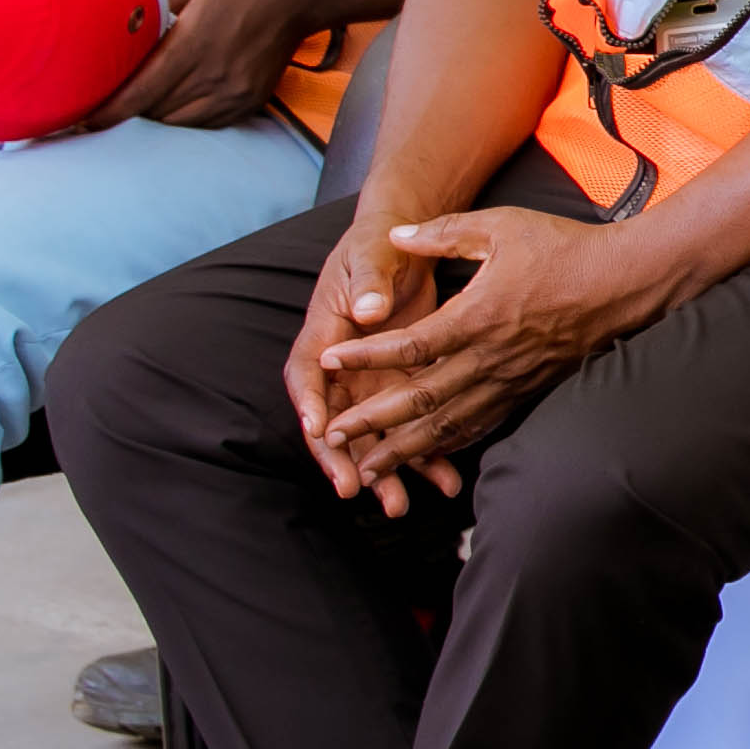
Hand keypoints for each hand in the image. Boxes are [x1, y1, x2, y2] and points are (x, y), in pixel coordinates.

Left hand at [86, 0, 334, 131]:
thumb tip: (111, 20)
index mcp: (195, 45)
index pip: (140, 94)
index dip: (108, 112)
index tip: (83, 119)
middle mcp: (216, 76)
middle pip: (155, 114)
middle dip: (127, 112)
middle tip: (105, 102)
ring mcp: (236, 92)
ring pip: (179, 124)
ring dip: (155, 116)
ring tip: (139, 102)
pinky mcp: (251, 100)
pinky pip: (206, 124)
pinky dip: (184, 118)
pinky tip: (175, 100)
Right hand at [287, 207, 458, 515]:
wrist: (406, 243)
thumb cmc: (381, 245)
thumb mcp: (372, 253)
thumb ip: (367, 281)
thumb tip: (364, 310)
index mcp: (323, 335)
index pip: (306, 377)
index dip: (310, 404)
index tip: (318, 430)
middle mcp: (341, 368)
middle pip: (334, 421)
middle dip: (342, 458)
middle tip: (355, 489)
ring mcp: (370, 381)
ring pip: (372, 434)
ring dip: (386, 469)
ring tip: (400, 505)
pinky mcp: (401, 385)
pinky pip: (410, 425)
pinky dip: (424, 452)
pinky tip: (443, 479)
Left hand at [310, 207, 685, 489]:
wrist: (627, 280)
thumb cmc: (565, 249)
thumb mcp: (502, 226)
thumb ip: (444, 233)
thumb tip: (397, 235)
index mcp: (478, 316)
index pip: (409, 346)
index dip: (365, 356)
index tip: (328, 363)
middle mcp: (490, 357)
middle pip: (420, 400)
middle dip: (372, 421)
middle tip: (333, 437)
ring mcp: (511, 379)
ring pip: (449, 424)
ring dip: (406, 447)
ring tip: (371, 465)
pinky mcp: (529, 389)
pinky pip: (483, 424)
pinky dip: (451, 444)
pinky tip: (429, 455)